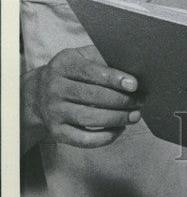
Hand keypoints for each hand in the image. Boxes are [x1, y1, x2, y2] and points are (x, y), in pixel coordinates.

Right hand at [23, 45, 139, 149]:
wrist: (36, 94)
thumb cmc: (70, 72)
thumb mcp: (81, 57)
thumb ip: (102, 57)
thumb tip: (132, 65)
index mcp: (63, 65)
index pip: (92, 72)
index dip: (115, 78)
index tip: (134, 84)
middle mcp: (55, 88)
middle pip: (93, 96)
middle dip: (122, 100)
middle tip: (140, 101)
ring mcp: (54, 112)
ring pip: (90, 119)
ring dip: (117, 119)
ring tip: (135, 116)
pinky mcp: (56, 132)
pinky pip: (83, 139)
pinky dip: (105, 137)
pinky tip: (119, 129)